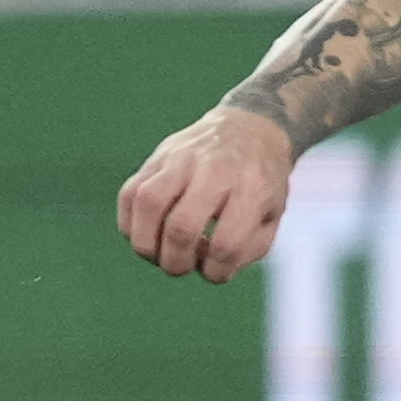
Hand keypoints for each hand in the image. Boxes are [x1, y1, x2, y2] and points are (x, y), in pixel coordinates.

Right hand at [117, 105, 296, 282]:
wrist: (249, 129)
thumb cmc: (261, 182)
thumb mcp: (272, 215)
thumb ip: (247, 249)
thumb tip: (210, 269)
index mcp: (252, 188)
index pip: (226, 243)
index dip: (215, 271)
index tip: (215, 271)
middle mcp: (215, 170)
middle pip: (181, 227)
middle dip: (175, 262)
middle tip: (180, 267)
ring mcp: (182, 159)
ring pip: (147, 204)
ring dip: (145, 244)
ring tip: (156, 254)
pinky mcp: (156, 157)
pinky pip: (129, 193)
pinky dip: (129, 223)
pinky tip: (144, 234)